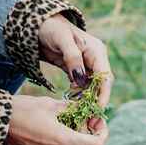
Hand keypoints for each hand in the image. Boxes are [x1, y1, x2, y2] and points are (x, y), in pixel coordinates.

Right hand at [4, 94, 108, 144]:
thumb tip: (86, 109)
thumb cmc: (22, 109)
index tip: (97, 118)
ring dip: (77, 138)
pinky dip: (63, 142)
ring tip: (70, 119)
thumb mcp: (50, 104)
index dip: (102, 132)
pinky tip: (55, 126)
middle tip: (86, 117)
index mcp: (62, 141)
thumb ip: (72, 108)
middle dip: (90, 134)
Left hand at [38, 13, 113, 133]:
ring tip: (80, 116)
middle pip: (101, 85)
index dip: (104, 94)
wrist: (39, 24)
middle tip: (89, 120)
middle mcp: (95, 58)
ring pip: (92, 87)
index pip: (105, 76)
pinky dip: (79, 96)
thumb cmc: (52, 28)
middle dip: (96, 102)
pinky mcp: (77, 70)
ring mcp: (87, 64)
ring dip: (88, 101)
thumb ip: (72, 58)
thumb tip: (81, 80)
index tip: (98, 110)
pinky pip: (82, 86)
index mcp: (96, 51)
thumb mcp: (62, 40)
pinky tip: (72, 104)